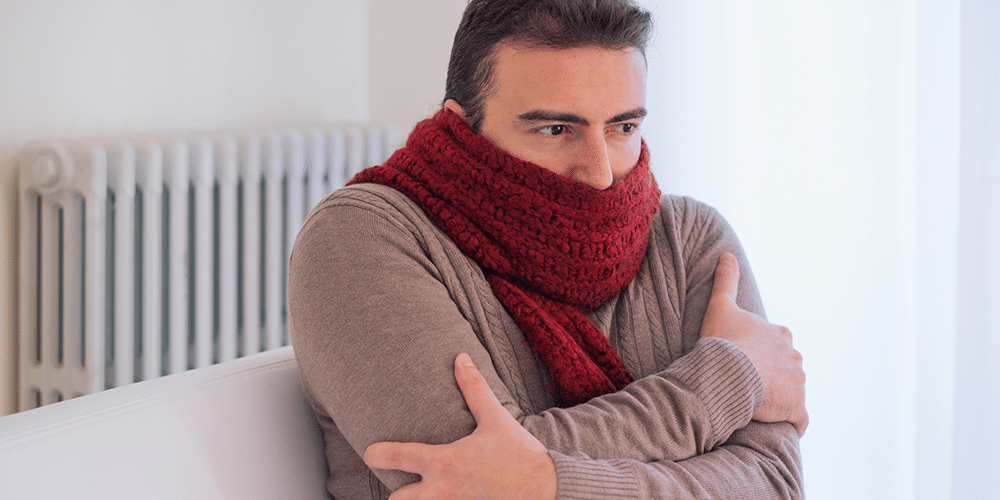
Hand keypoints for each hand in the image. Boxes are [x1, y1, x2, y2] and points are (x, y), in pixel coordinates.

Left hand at [364, 353, 557, 499]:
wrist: (548, 492)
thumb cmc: (520, 456)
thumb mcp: (495, 419)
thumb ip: (474, 389)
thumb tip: (461, 358)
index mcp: (444, 462)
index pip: (397, 457)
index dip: (377, 454)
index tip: (371, 453)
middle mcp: (442, 491)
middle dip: (399, 494)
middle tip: (406, 486)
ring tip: (428, 495)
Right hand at [699, 252, 807, 436]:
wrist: (728, 370)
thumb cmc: (723, 340)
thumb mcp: (721, 305)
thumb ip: (727, 280)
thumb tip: (727, 254)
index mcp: (781, 334)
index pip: (778, 344)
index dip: (762, 353)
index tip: (745, 360)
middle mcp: (795, 357)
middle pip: (787, 368)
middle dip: (773, 375)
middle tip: (748, 383)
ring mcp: (798, 383)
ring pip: (793, 391)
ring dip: (781, 398)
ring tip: (757, 404)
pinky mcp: (796, 407)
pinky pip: (800, 419)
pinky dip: (794, 422)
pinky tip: (782, 424)